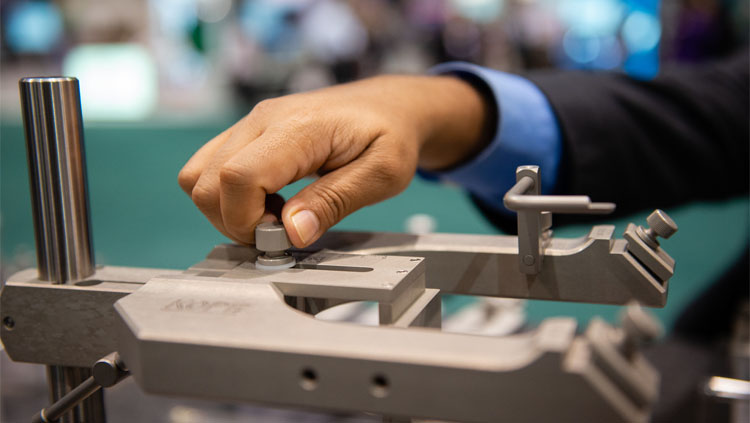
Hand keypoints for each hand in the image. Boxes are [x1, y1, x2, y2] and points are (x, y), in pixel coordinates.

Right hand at [178, 75, 491, 246]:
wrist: (390, 105)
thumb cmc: (391, 134)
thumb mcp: (382, 175)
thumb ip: (335, 202)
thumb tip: (292, 233)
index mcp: (299, 127)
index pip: (238, 177)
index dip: (247, 221)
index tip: (279, 238)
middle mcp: (263, 119)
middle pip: (206, 181)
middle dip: (234, 222)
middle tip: (279, 232)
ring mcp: (251, 123)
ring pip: (197, 175)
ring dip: (226, 209)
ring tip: (273, 217)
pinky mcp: (247, 132)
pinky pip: (210, 167)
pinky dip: (227, 195)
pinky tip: (267, 201)